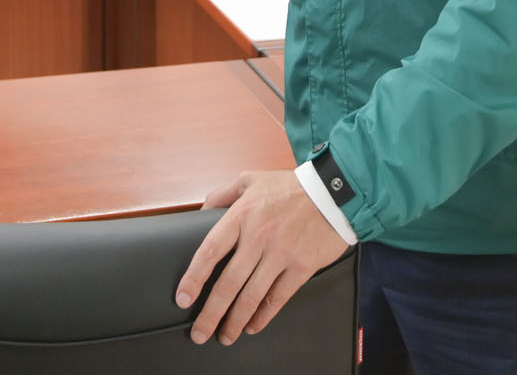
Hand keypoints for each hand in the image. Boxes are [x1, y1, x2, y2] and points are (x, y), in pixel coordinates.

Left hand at [177, 171, 349, 345]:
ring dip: (235, 321)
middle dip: (210, 313)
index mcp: (242, 215)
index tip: (183, 298)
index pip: (210, 251)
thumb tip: (201, 214)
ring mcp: (281, 253)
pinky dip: (263, 316)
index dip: (194, 278)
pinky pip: (278, 297)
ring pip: (251, 296)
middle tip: (200, 332)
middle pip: (228, 283)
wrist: (333, 192)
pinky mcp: (302, 266)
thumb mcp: (249, 180)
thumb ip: (221, 194)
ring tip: (225, 336)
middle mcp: (259, 236)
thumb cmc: (290, 187)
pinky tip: (252, 326)